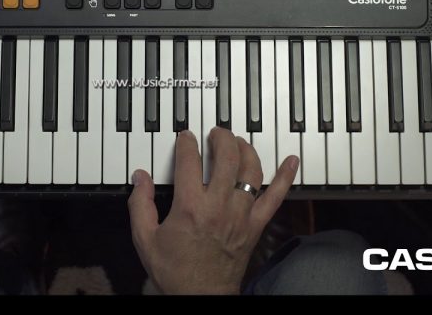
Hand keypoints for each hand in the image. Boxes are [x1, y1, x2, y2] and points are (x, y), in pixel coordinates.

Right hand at [128, 127, 298, 293]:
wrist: (199, 297)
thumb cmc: (174, 272)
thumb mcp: (145, 238)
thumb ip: (140, 204)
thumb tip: (140, 178)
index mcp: (190, 207)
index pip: (190, 160)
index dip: (187, 143)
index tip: (185, 138)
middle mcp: (219, 207)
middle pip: (227, 157)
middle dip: (221, 137)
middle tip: (215, 133)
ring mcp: (241, 215)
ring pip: (252, 170)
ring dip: (246, 149)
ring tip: (238, 142)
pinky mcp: (255, 226)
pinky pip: (276, 198)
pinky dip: (285, 177)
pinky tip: (291, 161)